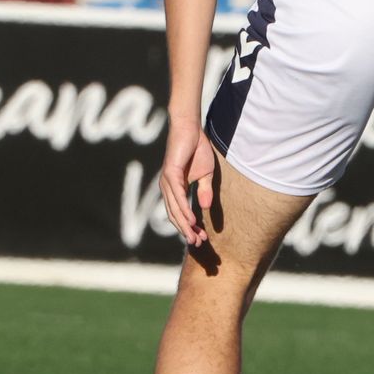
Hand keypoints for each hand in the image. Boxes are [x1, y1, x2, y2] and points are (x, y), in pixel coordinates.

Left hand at [159, 118, 216, 247]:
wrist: (190, 129)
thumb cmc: (197, 149)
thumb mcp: (205, 175)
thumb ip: (204, 191)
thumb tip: (205, 208)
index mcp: (174, 188)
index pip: (180, 213)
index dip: (189, 226)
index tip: (201, 239)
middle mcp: (168, 187)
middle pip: (175, 215)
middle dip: (187, 231)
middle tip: (198, 244)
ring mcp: (167, 181)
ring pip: (174, 209)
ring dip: (185, 225)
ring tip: (194, 237)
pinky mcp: (170, 173)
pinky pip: (177, 196)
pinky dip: (183, 209)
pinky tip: (191, 219)